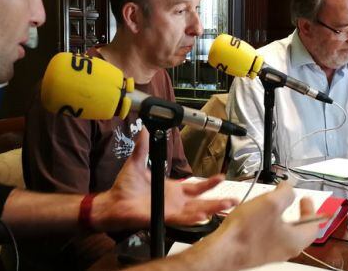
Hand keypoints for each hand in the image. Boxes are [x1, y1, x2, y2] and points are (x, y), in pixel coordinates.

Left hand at [92, 127, 237, 231]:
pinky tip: (204, 214)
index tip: (222, 176)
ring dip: (212, 208)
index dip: (209, 183)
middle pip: (202, 202)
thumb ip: (143, 146)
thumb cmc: (124, 187)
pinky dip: (193, 217)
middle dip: (219, 200)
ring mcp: (171, 211)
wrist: (113, 202)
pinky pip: (182, 218)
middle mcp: (175, 202)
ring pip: (197, 211)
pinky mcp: (163, 217)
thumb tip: (144, 128)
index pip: (196, 187)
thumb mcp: (136, 162)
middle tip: (234, 198)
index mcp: (173, 190)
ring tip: (227, 205)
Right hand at [195, 183, 319, 269]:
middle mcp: (285, 250)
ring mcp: (270, 253)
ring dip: (280, 218)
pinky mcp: (256, 252)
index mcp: (295, 240)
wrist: (222, 250)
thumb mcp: (271, 203)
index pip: (313, 226)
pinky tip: (255, 216)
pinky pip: (268, 237)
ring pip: (282, 233)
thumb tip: (289, 189)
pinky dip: (267, 225)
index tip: (306, 199)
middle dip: (296, 213)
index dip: (311, 210)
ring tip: (271, 205)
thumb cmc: (247, 231)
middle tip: (291, 201)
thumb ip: (286, 193)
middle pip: (298, 231)